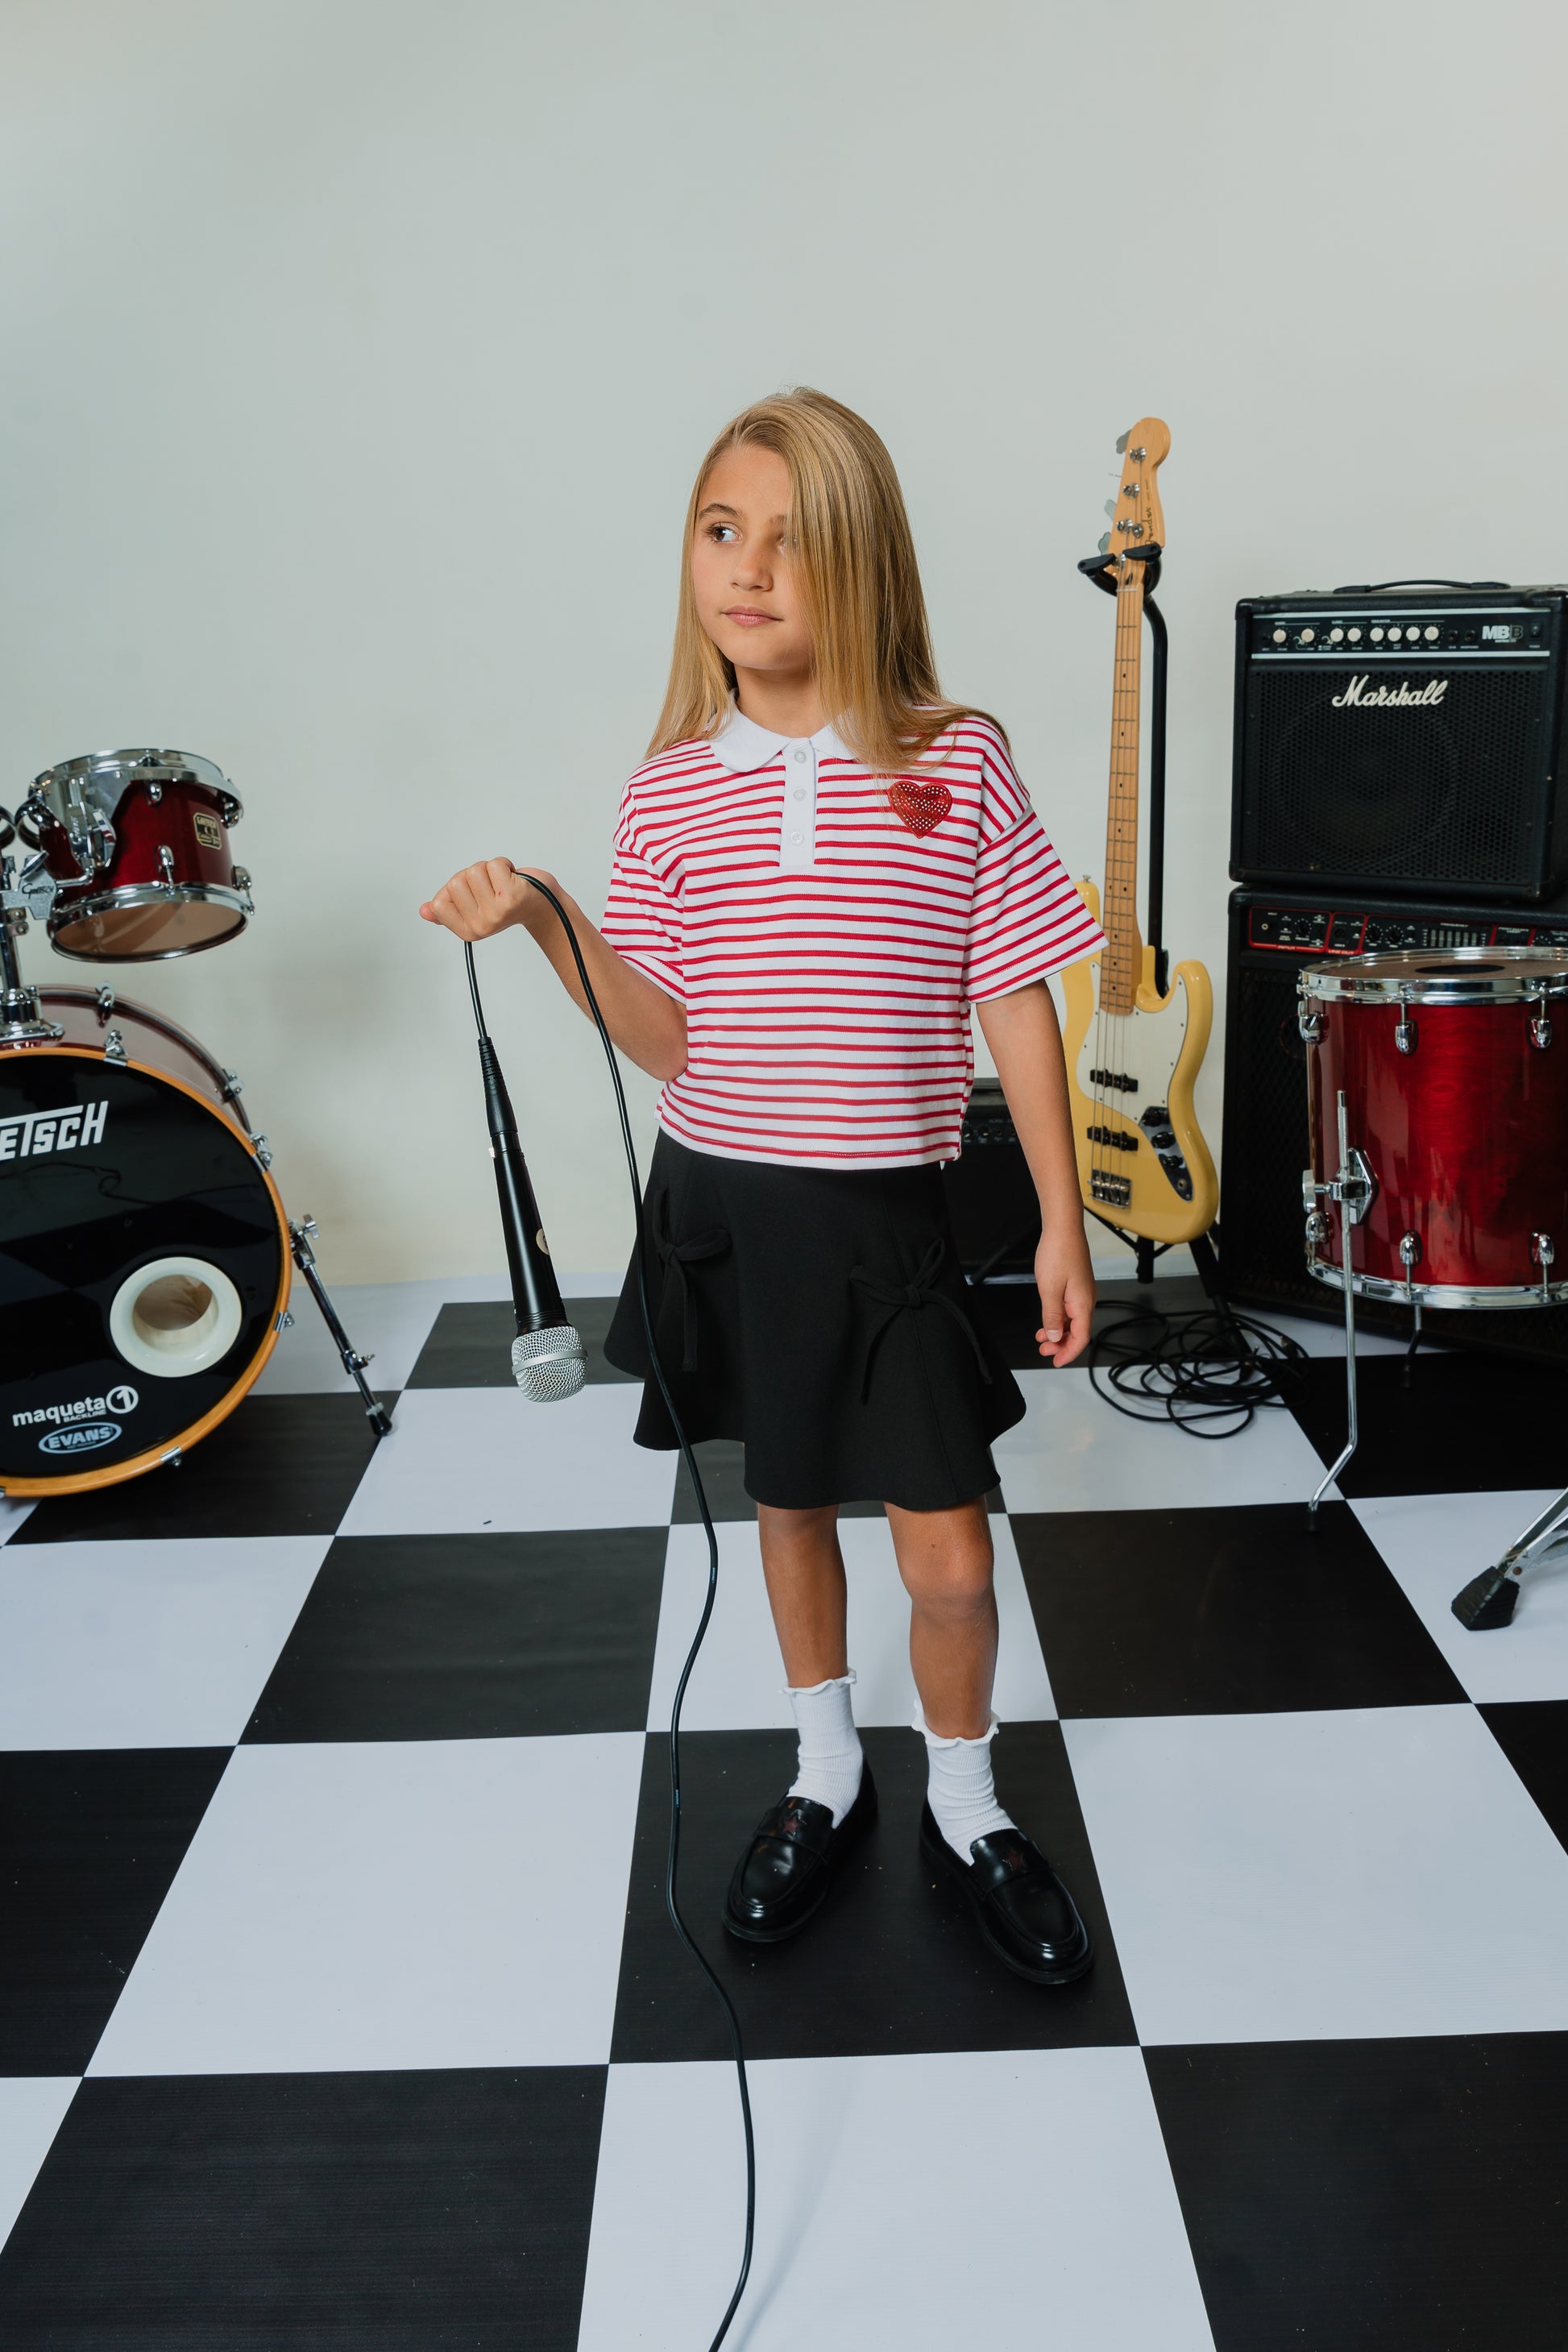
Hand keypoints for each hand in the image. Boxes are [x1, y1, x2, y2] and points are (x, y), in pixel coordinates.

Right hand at [419, 858, 552, 940]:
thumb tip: (424, 910)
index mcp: (468, 931)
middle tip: (491, 887)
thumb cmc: (507, 903)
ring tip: (502, 882)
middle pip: (455, 881)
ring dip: (489, 869)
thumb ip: (448, 910)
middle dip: (473, 876)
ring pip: (474, 870)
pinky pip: (494, 865)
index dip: (454, 890)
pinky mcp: (512, 897)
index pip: (438, 903)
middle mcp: (481, 925)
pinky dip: (504, 864)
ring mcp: (496, 912)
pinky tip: (513, 878)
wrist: (543, 906)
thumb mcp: (474, 909)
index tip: (472, 895)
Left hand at [1034, 1231, 1095, 1366]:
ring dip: (1058, 1332)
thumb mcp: (1049, 1290)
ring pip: (1073, 1321)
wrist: (1063, 1228)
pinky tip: (1047, 1321)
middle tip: (1043, 1350)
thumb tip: (1055, 1336)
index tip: (1056, 1362)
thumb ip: (1052, 1316)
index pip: (1081, 1338)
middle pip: (1078, 1332)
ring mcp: (1082, 1292)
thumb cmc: (1058, 1253)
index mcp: (1083, 1304)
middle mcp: (1086, 1300)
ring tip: (1041, 1338)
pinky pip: (1070, 1309)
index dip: (1068, 1353)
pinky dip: (1058, 1319)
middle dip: (1061, 1345)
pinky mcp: (1076, 1286)